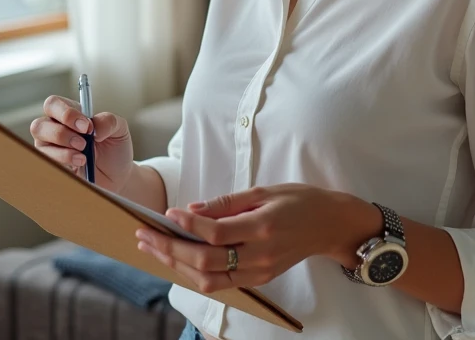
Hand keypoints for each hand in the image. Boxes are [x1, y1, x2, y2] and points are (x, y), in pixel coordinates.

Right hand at [30, 95, 134, 192]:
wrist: (118, 176)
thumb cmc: (114, 149)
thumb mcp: (120, 129)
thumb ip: (108, 121)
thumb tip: (94, 126)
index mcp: (70, 114)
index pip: (54, 104)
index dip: (66, 113)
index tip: (87, 126)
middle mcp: (56, 129)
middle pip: (39, 124)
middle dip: (61, 133)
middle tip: (83, 143)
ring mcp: (51, 149)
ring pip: (40, 145)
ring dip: (62, 150)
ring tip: (83, 157)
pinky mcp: (53, 166)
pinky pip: (46, 163)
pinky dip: (63, 162)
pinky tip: (79, 163)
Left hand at [134, 184, 378, 293]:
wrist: (329, 225)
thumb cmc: (298, 201)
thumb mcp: (264, 191)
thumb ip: (227, 203)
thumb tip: (192, 210)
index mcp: (263, 227)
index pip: (216, 233)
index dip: (188, 225)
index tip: (168, 213)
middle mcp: (260, 254)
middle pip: (205, 260)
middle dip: (170, 249)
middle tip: (145, 235)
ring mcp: (260, 272)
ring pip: (208, 279)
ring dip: (177, 265)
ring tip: (154, 248)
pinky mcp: (259, 280)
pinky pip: (220, 283)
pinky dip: (195, 272)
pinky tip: (178, 258)